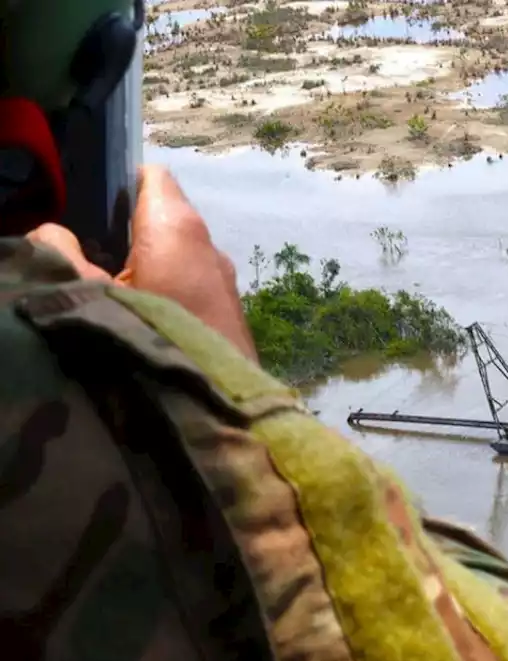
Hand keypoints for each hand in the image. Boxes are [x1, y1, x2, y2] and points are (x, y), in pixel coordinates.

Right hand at [26, 165, 257, 362]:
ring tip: (106, 294)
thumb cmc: (148, 341)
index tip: (85, 206)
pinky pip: (189, 291)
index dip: (116, 184)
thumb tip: (54, 232)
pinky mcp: (229, 318)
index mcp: (177, 228)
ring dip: (142, 270)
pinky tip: (139, 322)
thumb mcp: (85, 295)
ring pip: (176, 260)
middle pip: (161, 221)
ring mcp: (225, 285)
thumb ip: (59, 253)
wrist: (216, 411)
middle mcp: (210, 248)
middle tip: (84, 256)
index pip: (150, 178)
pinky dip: (163, 296)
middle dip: (123, 233)